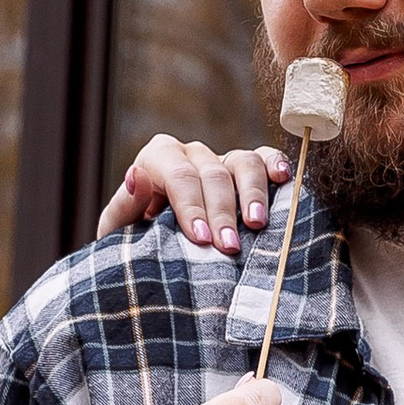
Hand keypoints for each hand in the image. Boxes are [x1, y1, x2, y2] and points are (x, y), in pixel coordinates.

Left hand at [97, 134, 291, 256]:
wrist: (158, 250)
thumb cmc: (137, 241)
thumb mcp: (120, 230)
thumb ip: (126, 205)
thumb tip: (137, 176)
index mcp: (158, 159)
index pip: (178, 175)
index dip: (191, 205)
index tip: (201, 238)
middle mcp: (192, 153)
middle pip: (212, 174)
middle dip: (221, 212)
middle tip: (228, 248)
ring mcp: (222, 159)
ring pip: (243, 162)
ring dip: (253, 194)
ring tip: (256, 224)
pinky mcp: (246, 170)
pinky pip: (265, 158)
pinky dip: (275, 165)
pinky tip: (283, 179)